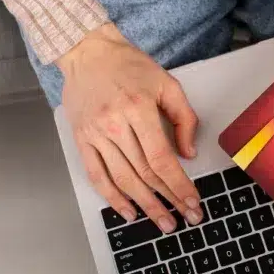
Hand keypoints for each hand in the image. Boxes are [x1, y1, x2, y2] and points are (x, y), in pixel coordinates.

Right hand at [56, 24, 203, 232]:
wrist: (88, 52)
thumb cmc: (129, 65)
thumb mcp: (167, 83)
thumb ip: (184, 118)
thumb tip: (188, 153)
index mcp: (139, 109)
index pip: (162, 159)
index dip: (179, 185)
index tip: (192, 202)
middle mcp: (115, 124)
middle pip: (144, 173)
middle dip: (167, 200)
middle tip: (182, 220)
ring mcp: (95, 134)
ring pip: (122, 179)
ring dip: (144, 205)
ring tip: (160, 222)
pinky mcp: (82, 139)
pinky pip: (96, 175)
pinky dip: (112, 197)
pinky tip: (127, 211)